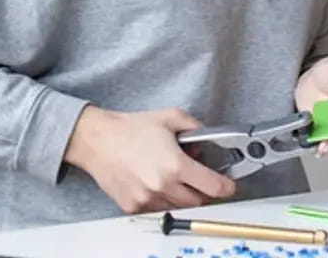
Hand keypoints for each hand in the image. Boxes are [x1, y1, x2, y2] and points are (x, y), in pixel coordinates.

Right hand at [64, 105, 235, 213]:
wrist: (98, 141)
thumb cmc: (130, 129)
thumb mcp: (170, 117)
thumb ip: (195, 127)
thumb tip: (207, 138)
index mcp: (175, 165)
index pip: (212, 186)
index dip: (225, 187)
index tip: (229, 186)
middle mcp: (162, 186)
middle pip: (197, 201)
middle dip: (203, 191)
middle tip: (200, 180)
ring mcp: (147, 199)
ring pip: (178, 207)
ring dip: (183, 196)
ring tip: (173, 177)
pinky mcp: (133, 206)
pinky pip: (157, 209)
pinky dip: (162, 200)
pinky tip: (156, 183)